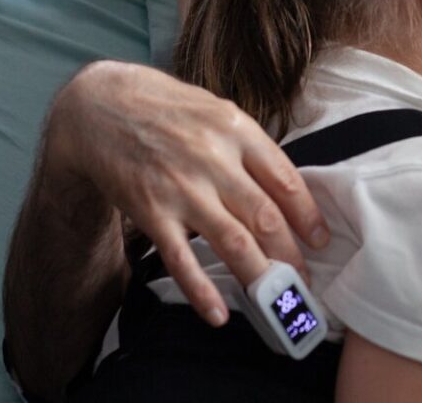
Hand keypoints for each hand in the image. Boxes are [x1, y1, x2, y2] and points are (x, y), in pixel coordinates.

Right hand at [46, 60, 328, 325]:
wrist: (100, 107)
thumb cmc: (166, 109)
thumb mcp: (216, 111)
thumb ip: (249, 147)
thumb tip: (286, 189)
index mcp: (237, 130)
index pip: (285, 180)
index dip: (308, 215)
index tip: (321, 239)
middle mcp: (213, 159)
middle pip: (265, 216)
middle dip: (291, 254)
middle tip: (303, 279)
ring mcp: (182, 188)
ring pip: (232, 241)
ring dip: (259, 275)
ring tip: (276, 298)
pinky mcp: (151, 212)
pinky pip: (181, 260)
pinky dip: (201, 291)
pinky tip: (218, 314)